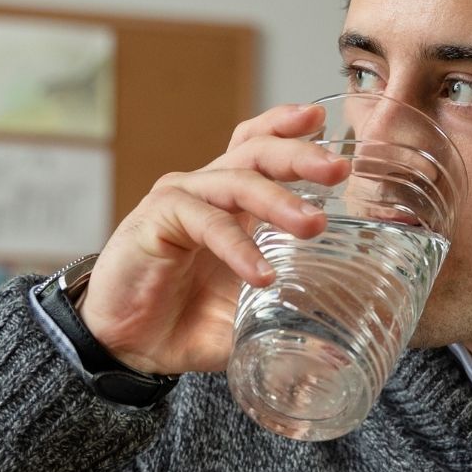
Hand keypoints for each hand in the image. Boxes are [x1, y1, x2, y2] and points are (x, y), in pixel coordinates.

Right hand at [75, 103, 350, 375]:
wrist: (127, 348)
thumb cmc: (187, 322)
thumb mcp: (251, 314)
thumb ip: (291, 311)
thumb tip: (344, 337)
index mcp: (230, 201)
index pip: (260, 147)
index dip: (290, 129)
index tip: (325, 122)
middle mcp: (207, 191)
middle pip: (256, 152)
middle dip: (300, 155)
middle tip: (338, 170)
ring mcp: (180, 201)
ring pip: (236, 182)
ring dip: (279, 200)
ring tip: (314, 226)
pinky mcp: (156, 220)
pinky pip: (205, 222)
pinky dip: (237, 246)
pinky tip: (261, 275)